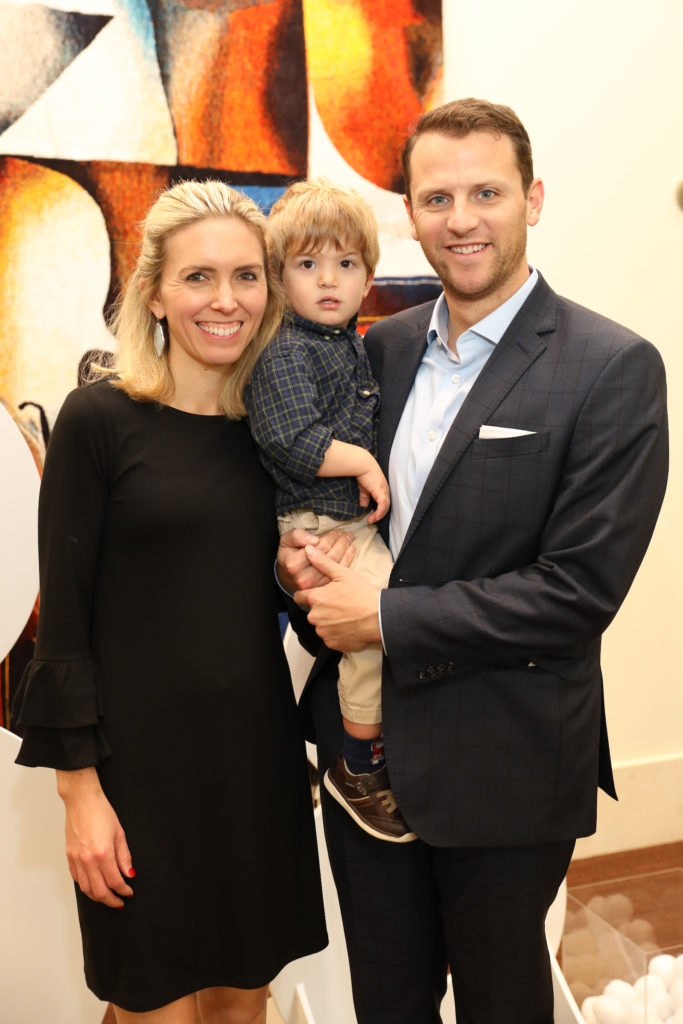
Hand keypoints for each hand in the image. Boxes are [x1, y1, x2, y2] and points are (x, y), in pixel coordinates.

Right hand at [57, 768, 133, 907]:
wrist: (82, 800)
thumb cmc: (101, 812)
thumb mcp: (119, 833)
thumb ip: (124, 856)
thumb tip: (129, 873)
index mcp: (103, 854)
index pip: (115, 881)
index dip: (123, 890)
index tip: (129, 892)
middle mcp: (87, 860)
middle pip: (99, 891)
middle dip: (111, 900)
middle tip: (119, 902)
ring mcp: (76, 859)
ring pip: (86, 888)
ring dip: (97, 897)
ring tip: (107, 897)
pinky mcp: (69, 856)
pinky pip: (76, 878)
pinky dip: (85, 886)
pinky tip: (93, 885)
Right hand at [277, 527, 354, 592]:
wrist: (288, 576)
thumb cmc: (289, 555)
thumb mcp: (287, 541)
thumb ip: (297, 536)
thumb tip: (314, 540)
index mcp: (294, 564)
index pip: (318, 547)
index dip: (330, 538)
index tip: (337, 531)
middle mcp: (304, 577)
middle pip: (329, 556)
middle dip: (340, 542)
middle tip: (347, 534)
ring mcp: (315, 586)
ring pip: (336, 564)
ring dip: (345, 550)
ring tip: (349, 539)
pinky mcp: (323, 589)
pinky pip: (339, 573)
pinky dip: (347, 560)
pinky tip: (351, 550)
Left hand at [293, 545, 381, 650]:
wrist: (380, 617)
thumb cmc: (362, 595)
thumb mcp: (343, 574)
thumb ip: (322, 562)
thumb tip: (308, 550)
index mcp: (315, 599)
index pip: (299, 597)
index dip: (308, 594)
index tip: (321, 594)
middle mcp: (315, 617)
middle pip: (311, 611)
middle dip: (321, 608)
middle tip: (339, 603)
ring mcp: (323, 632)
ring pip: (320, 625)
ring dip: (328, 621)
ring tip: (346, 614)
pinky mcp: (332, 643)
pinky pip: (329, 637)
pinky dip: (337, 632)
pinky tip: (349, 625)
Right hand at [357, 462, 389, 523]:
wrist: (363, 466)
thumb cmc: (363, 474)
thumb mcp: (364, 489)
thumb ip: (365, 497)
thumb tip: (364, 505)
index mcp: (382, 489)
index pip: (384, 503)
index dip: (379, 511)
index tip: (371, 517)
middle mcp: (385, 490)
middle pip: (386, 506)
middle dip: (380, 515)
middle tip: (372, 520)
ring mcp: (384, 491)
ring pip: (385, 507)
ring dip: (379, 516)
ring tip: (371, 520)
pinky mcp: (381, 492)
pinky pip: (382, 506)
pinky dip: (378, 513)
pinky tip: (373, 517)